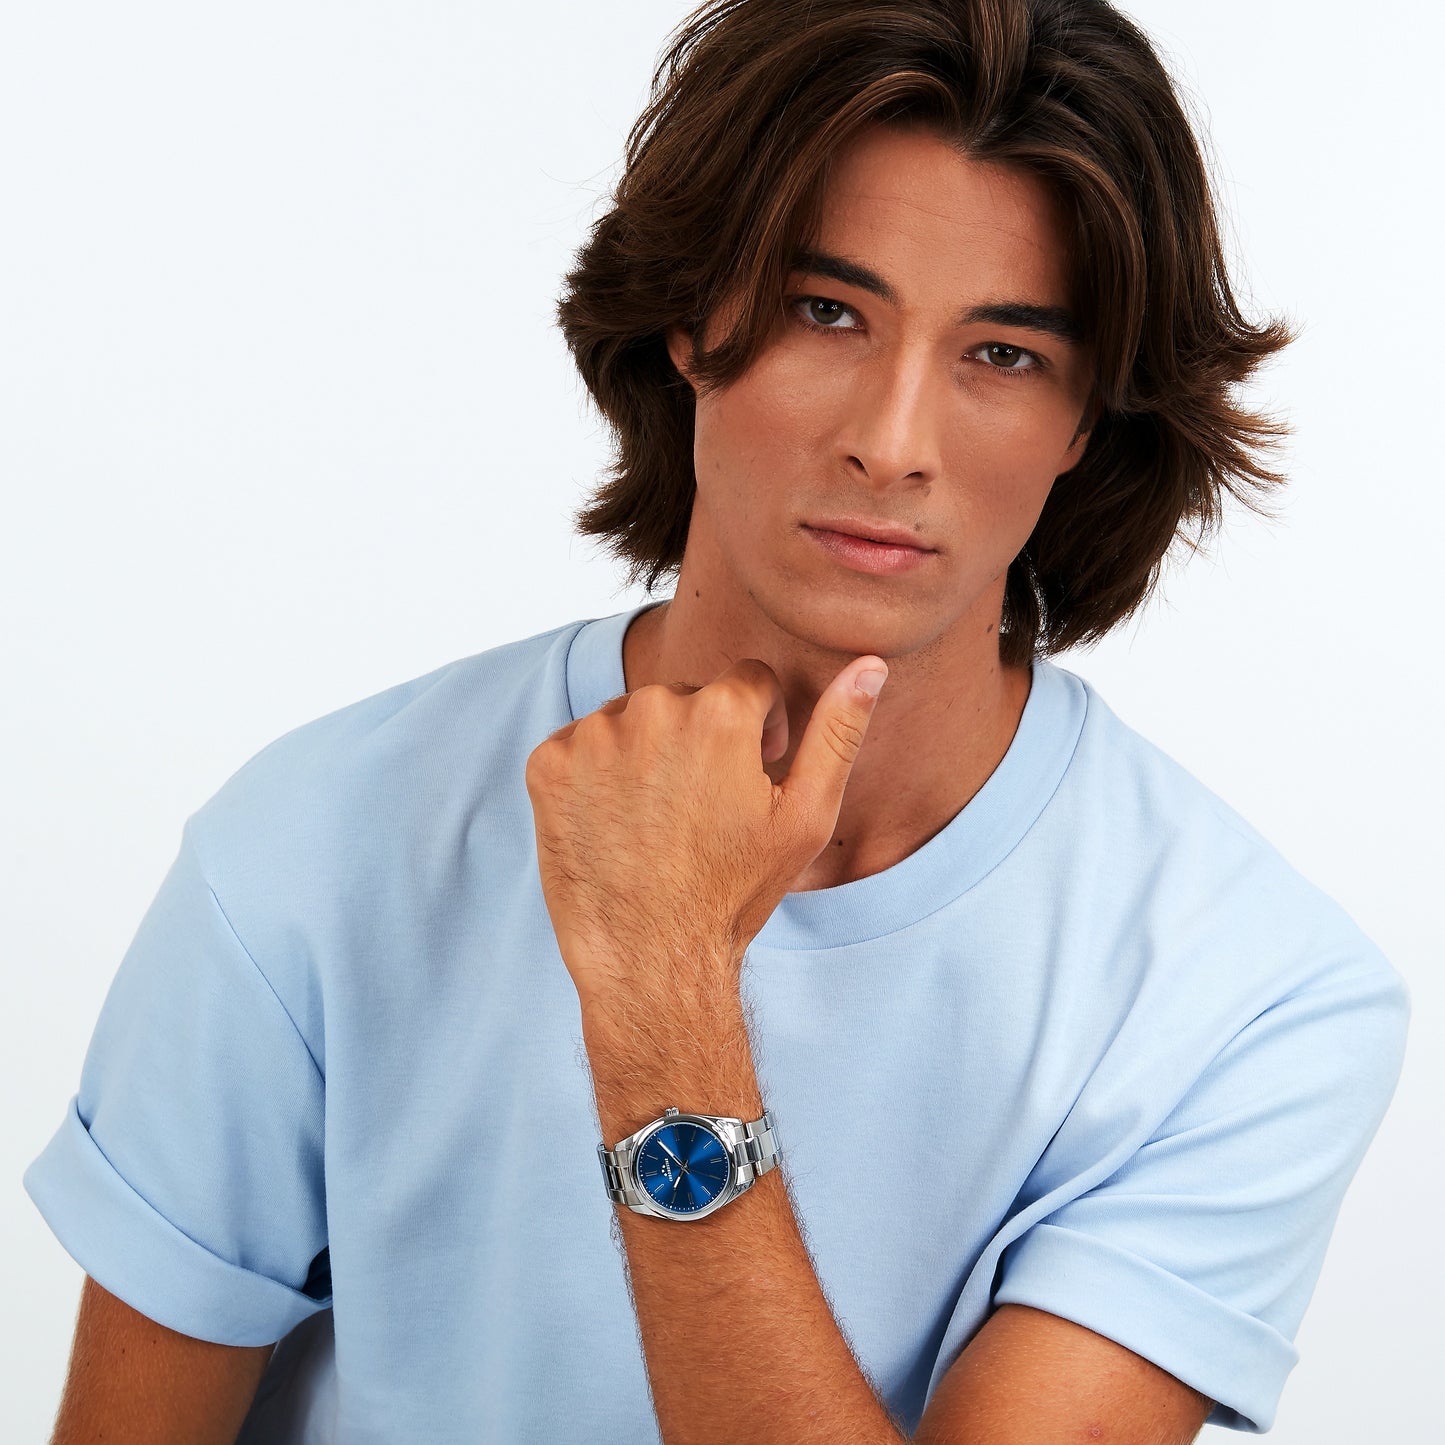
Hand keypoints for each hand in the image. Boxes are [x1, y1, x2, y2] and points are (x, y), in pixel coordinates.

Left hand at [523, 655, 887, 1007]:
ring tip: (658, 820)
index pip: (748, 682)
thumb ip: (840, 730)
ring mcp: (592, 736)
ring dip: (646, 752)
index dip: (759, 730)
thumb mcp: (806, 816)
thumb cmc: (735, 892)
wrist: (650, 960)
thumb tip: (872, 663)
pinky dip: (594, 775)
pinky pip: (579, 745)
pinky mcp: (547, 764)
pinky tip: (616, 824)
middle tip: (701, 811)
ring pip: (632, 719)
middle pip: (687, 697)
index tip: (749, 778)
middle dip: (700, 738)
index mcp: (721, 710)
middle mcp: (652, 707)